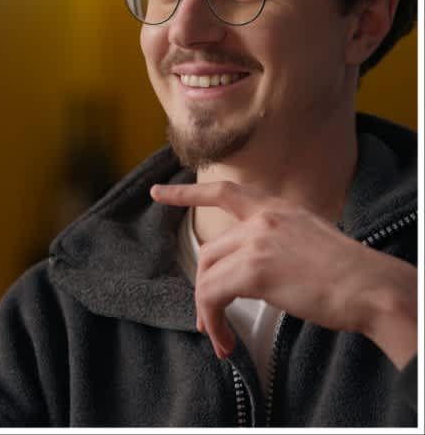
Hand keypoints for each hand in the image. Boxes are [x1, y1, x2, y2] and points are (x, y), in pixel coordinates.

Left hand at [152, 181, 416, 367]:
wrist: (374, 288)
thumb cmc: (351, 276)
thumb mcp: (310, 240)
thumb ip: (277, 242)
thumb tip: (247, 270)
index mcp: (277, 208)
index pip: (224, 192)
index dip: (187, 194)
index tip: (158, 193)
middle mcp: (263, 218)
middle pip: (210, 252)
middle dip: (204, 286)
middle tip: (209, 319)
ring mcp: (256, 241)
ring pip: (206, 276)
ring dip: (207, 310)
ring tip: (219, 336)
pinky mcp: (253, 270)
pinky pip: (211, 296)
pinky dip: (212, 320)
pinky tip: (225, 339)